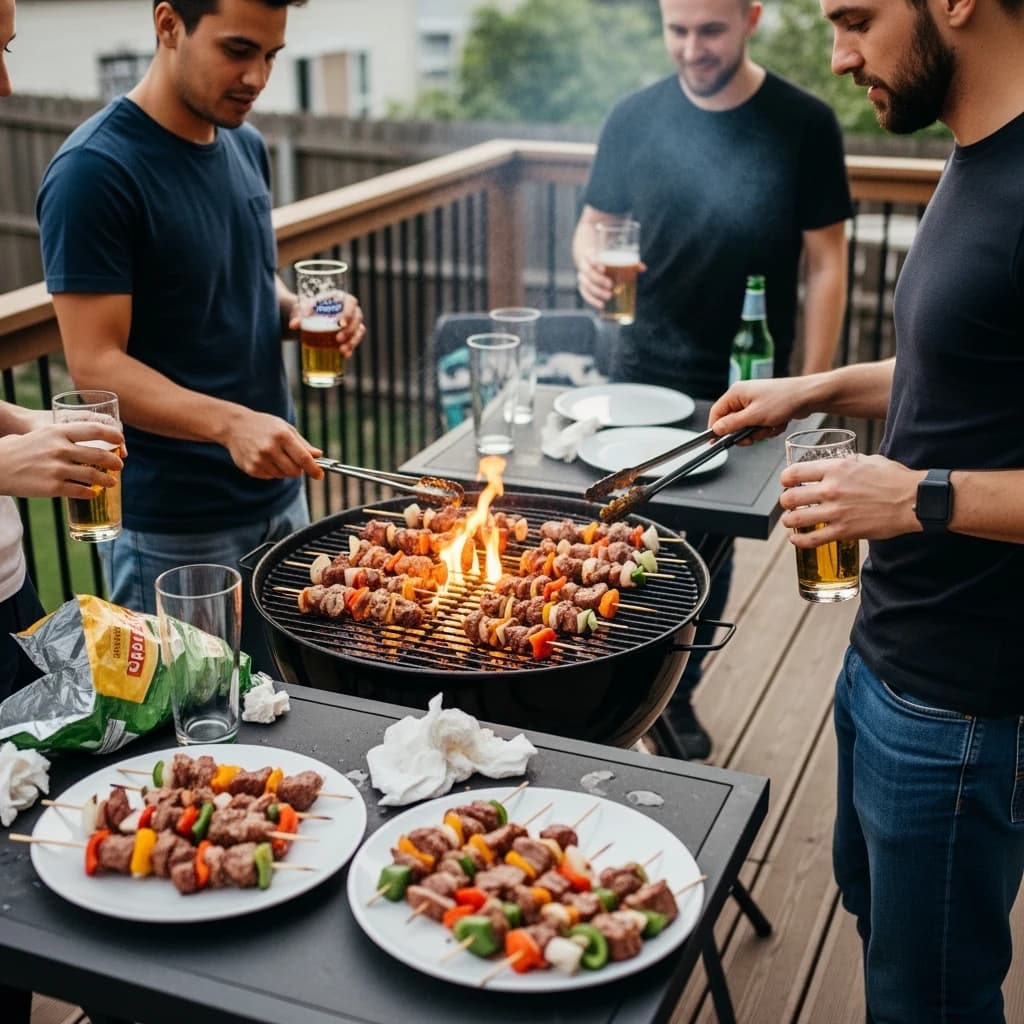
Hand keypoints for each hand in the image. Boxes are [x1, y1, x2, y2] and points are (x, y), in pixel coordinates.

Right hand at [0, 422, 123, 499]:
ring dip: (107, 480)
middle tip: (119, 465)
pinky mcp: (53, 487)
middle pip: (99, 455)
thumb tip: (87, 443)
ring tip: (112, 482)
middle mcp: (60, 449)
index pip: (94, 430)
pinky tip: (93, 493)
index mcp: (58, 431)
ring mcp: (57, 469)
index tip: (121, 441)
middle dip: (115, 462)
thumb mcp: (41, 435)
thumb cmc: (19, 449)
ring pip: (94, 476)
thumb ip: (61, 437)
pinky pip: (80, 491)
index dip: (113, 435)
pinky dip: (91, 493)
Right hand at [223, 410, 323, 480]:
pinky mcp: (251, 468)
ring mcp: (259, 459)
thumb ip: (303, 444)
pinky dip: (272, 471)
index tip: (319, 475)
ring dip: (284, 469)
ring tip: (275, 455)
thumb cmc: (264, 426)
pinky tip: (264, 458)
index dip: (314, 469)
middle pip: (294, 471)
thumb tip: (318, 456)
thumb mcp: (285, 428)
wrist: (234, 426)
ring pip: (282, 475)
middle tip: (293, 459)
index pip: (303, 458)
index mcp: (282, 436)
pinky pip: (270, 477)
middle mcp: (270, 448)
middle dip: (298, 469)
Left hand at [287, 293, 366, 357]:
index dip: (349, 312)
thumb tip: (293, 325)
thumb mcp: (301, 310)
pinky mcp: (350, 335)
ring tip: (341, 350)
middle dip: (350, 330)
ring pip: (359, 331)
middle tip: (338, 339)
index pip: (351, 302)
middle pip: (357, 318)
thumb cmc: (306, 311)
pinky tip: (345, 355)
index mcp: (340, 298)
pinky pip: (355, 341)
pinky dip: (351, 348)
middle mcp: (349, 310)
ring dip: (352, 341)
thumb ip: (297, 315)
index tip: (341, 323)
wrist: (306, 320)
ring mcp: (351, 323)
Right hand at [576, 252, 646, 313]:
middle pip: (588, 273)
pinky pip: (585, 294)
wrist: (592, 263)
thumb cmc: (605, 260)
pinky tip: (601, 305)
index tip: (603, 268)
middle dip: (599, 280)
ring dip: (597, 292)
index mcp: (590, 255)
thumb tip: (643, 268)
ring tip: (609, 296)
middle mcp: (584, 266)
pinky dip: (593, 300)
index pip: (589, 256)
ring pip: (586, 285)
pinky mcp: (583, 287)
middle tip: (611, 285)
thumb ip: (628, 263)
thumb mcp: (614, 258)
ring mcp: (582, 277)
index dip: (594, 262)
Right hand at [707, 377, 816, 444]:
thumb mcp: (754, 416)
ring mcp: (755, 403)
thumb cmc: (783, 401)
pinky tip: (779, 423)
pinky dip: (769, 429)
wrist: (809, 396)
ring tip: (771, 426)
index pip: (716, 413)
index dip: (716, 429)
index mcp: (736, 393)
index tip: (717, 442)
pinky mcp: (765, 409)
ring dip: (759, 432)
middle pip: (732, 422)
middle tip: (753, 435)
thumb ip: (732, 424)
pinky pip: (760, 426)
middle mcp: (743, 396)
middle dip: (745, 432)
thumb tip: (715, 430)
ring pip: (747, 427)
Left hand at [779, 453, 921, 543]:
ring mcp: (836, 512)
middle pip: (790, 497)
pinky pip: (812, 540)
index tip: (786, 483)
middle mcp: (831, 489)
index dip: (785, 479)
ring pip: (795, 519)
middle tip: (788, 503)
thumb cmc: (893, 478)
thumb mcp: (867, 460)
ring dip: (788, 521)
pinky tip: (796, 540)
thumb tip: (836, 464)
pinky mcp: (844, 531)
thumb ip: (847, 463)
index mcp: (835, 468)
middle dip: (785, 501)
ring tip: (790, 521)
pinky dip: (799, 541)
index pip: (795, 473)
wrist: (914, 500)